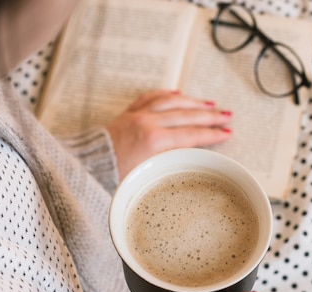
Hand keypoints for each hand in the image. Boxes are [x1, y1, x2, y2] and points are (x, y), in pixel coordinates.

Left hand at [106, 90, 232, 177]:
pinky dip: (167, 95)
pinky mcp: (128, 113)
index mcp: (154, 140)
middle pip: (187, 115)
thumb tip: (188, 169)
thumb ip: (167, 169)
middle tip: (228, 116)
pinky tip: (177, 94)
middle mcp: (148, 123)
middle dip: (210, 116)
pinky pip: (151, 97)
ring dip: (193, 102)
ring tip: (210, 104)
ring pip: (172, 102)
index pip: (191, 134)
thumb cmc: (110, 177)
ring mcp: (138, 115)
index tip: (227, 133)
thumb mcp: (144, 178)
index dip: (212, 134)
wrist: (83, 167)